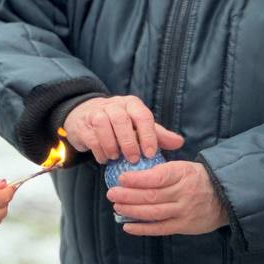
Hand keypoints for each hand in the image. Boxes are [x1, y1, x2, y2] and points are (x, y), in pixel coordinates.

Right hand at [63, 95, 184, 164]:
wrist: (86, 116)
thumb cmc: (119, 125)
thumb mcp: (139, 127)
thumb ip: (158, 135)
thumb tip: (179, 142)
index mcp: (132, 105)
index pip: (143, 116)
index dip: (148, 135)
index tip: (151, 153)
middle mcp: (115, 105)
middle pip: (122, 120)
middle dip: (129, 142)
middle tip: (134, 159)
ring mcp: (97, 112)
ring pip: (103, 125)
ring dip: (111, 145)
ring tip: (116, 158)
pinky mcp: (83, 124)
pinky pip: (91, 136)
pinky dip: (99, 150)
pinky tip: (104, 158)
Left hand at [105, 161, 227, 236]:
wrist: (225, 198)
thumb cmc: (198, 179)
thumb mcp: (185, 167)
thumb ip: (163, 170)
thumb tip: (135, 171)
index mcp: (183, 173)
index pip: (157, 177)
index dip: (137, 179)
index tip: (122, 178)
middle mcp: (184, 192)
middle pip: (152, 196)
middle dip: (128, 195)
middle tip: (112, 194)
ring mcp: (184, 211)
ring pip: (153, 212)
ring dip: (132, 210)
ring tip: (117, 207)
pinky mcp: (184, 226)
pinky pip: (160, 228)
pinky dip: (142, 228)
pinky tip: (127, 225)